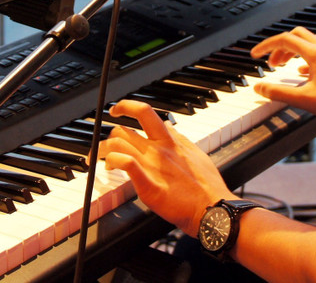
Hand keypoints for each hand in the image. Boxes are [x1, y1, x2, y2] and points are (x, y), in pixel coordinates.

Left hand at [100, 100, 234, 237]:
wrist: (212, 209)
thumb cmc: (207, 186)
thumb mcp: (196, 153)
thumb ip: (179, 139)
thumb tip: (168, 126)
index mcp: (170, 141)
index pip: (144, 112)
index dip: (126, 106)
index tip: (117, 110)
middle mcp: (158, 150)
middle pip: (123, 131)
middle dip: (109, 138)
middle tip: (104, 148)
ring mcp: (152, 167)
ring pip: (118, 145)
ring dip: (104, 151)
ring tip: (103, 161)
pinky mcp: (148, 186)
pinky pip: (126, 164)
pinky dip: (114, 161)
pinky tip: (111, 167)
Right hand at [250, 26, 315, 118]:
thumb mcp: (304, 100)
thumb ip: (279, 93)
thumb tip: (260, 88)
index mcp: (315, 54)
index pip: (284, 40)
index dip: (266, 46)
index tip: (255, 54)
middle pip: (295, 36)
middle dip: (279, 46)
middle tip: (270, 62)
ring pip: (306, 43)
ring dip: (290, 51)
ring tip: (281, 66)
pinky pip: (315, 53)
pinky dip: (302, 59)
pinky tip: (300, 72)